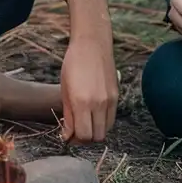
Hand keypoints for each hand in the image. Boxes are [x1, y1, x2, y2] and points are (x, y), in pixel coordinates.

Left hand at [59, 26, 117, 142]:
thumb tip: (67, 136)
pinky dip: (103, 121)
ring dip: (95, 131)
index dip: (75, 141)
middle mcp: (99, 103)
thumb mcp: (64, 90)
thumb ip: (67, 116)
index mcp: (82, 102)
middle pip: (97, 137)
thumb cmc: (74, 63)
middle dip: (86, 139)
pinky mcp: (117, 94)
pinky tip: (94, 113)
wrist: (92, 42)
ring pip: (106, 130)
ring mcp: (110, 99)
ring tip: (85, 122)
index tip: (68, 137)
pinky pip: (112, 118)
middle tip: (76, 132)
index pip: (84, 136)